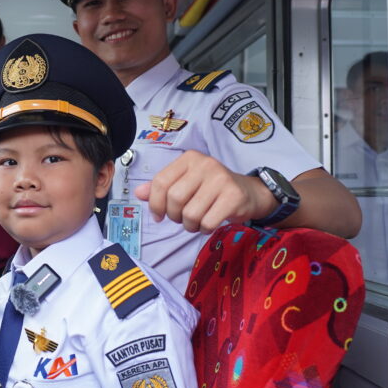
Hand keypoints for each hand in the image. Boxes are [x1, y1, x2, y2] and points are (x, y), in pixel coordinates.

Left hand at [133, 150, 275, 232]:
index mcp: (189, 158)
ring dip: (190, 225)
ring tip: (197, 221)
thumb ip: (161, 187)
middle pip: (174, 199)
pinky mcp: (234, 196)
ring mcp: (221, 179)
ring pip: (190, 213)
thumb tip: (138, 193)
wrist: (249, 193)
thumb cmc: (211, 189)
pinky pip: (207, 222)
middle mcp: (205, 164)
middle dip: (174, 216)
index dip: (155, 204)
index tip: (159, 216)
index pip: (160, 182)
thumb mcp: (185, 183)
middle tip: (182, 219)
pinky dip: (204, 229)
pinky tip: (209, 223)